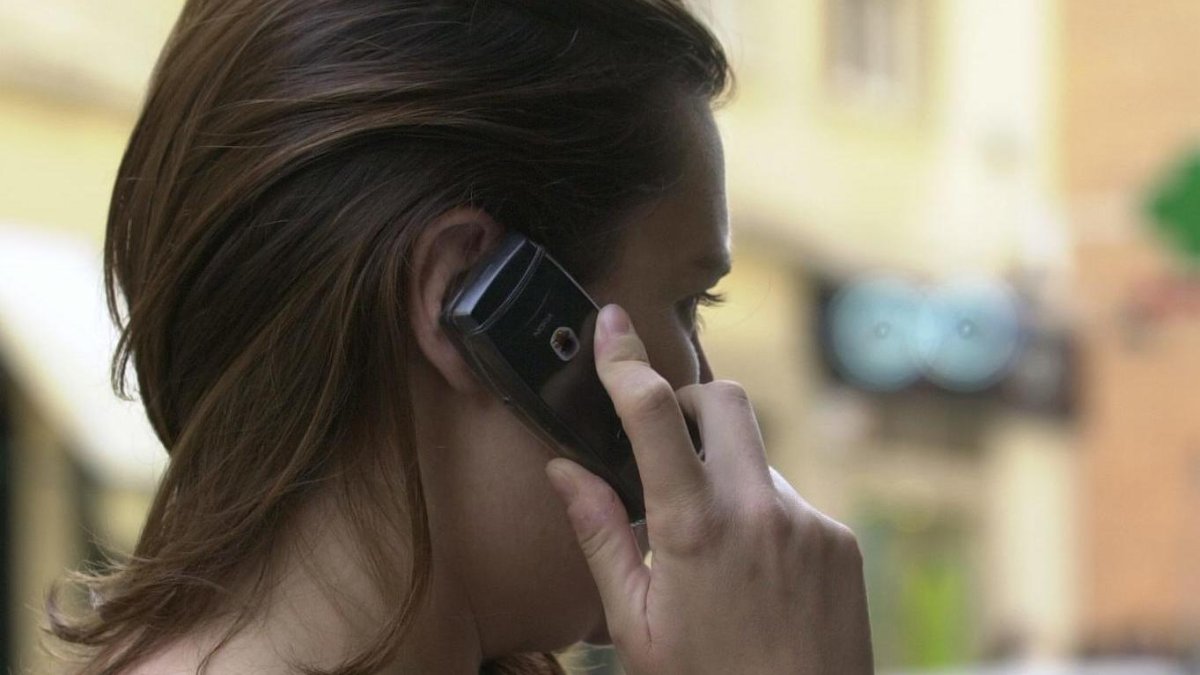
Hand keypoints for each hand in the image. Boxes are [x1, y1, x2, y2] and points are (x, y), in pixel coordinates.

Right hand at [545, 304, 873, 673]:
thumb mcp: (634, 624)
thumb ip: (600, 536)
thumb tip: (562, 472)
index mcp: (693, 529)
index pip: (651, 414)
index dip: (625, 360)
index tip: (611, 324)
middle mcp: (757, 510)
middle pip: (723, 399)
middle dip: (687, 403)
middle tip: (663, 446)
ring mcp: (807, 521)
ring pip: (757, 455)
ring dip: (725, 474)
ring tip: (711, 550)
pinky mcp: (839, 539)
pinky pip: (790, 498)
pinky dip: (761, 514)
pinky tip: (752, 573)